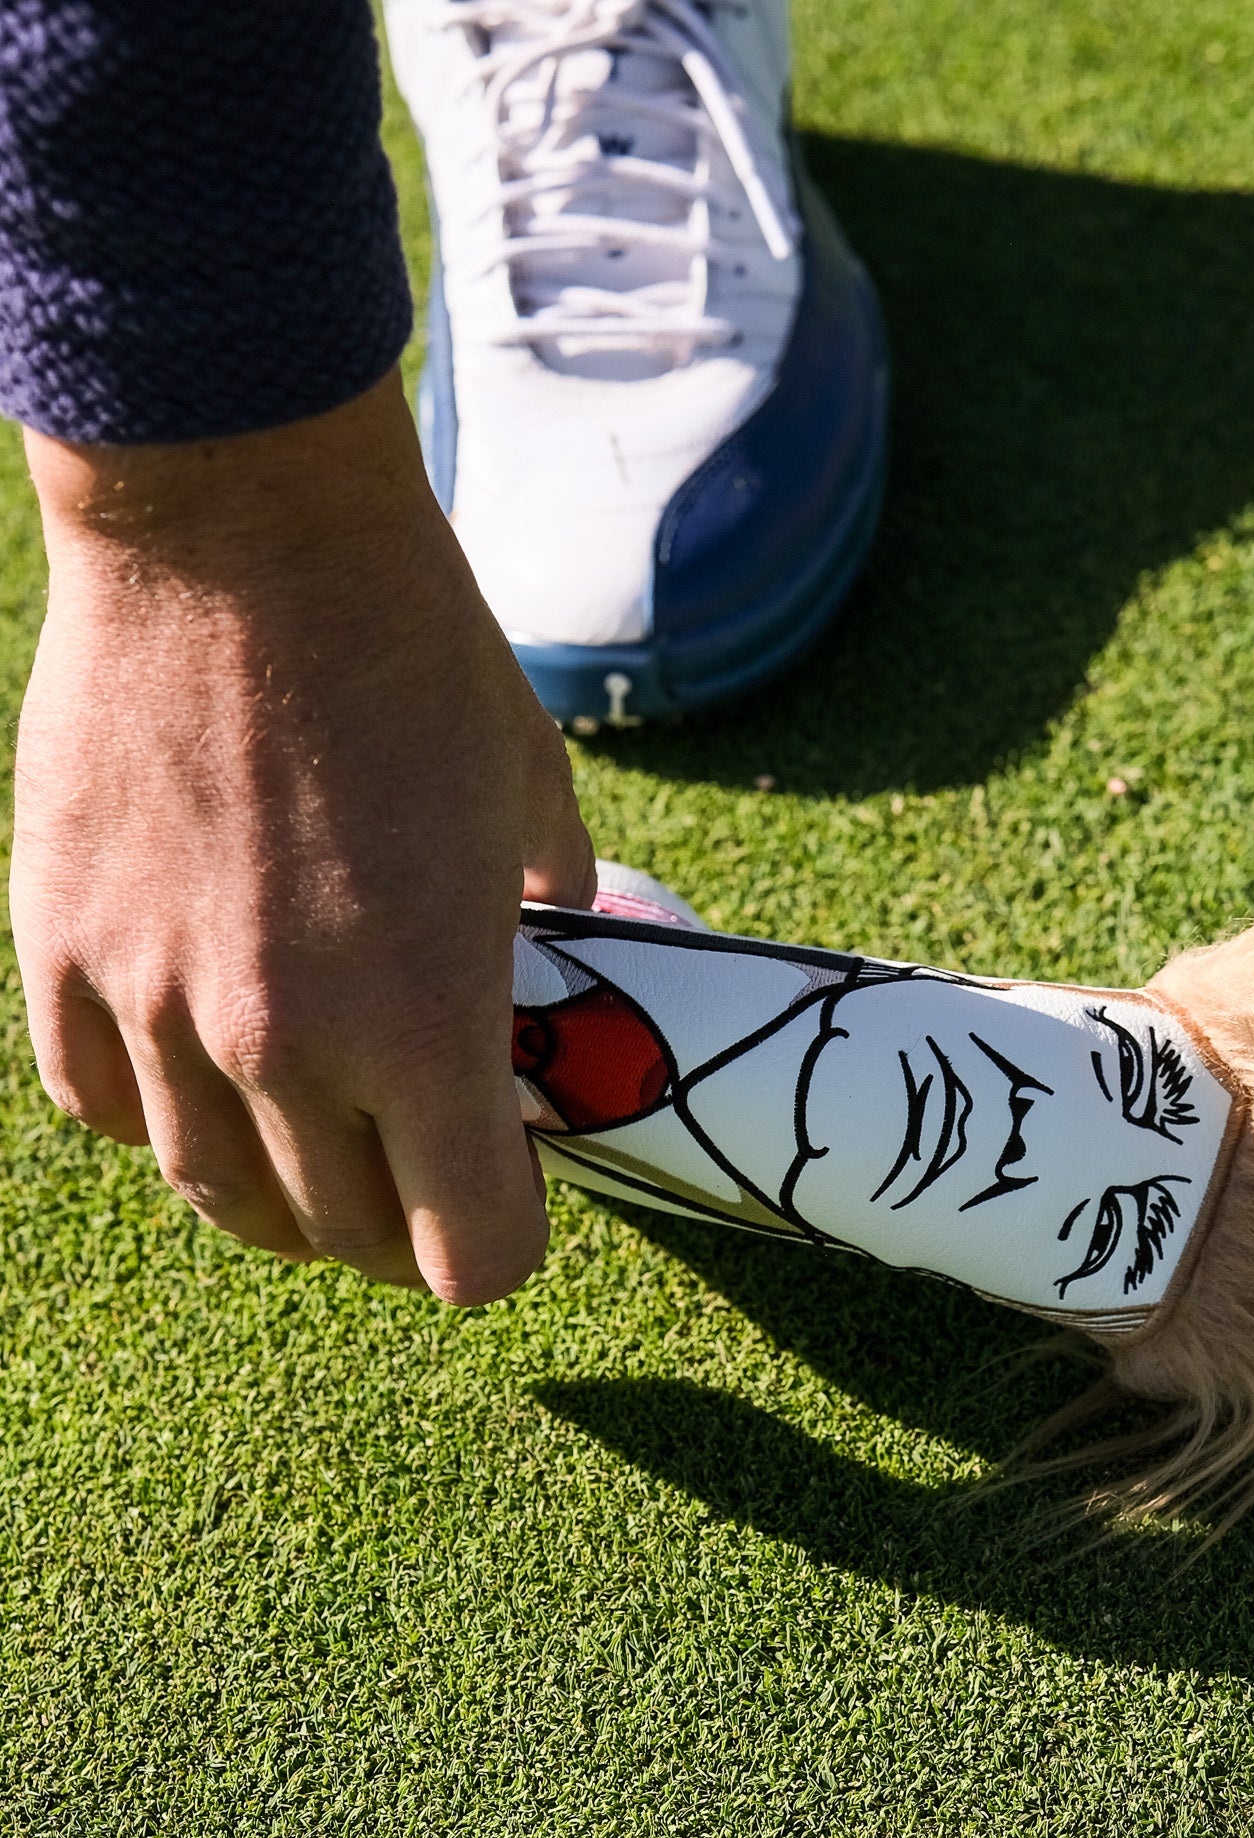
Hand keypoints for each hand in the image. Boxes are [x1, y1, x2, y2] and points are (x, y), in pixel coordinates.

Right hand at [11, 371, 595, 1301]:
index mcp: (426, 1023)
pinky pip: (100, 1106)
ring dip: (280, 1195)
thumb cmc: (411, 656)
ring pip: (215, 1195)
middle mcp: (283, 1048)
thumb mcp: (531, 796)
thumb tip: (561, 965)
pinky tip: (198, 1073)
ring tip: (312, 1150)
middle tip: (417, 1175)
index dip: (498, 1243)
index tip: (507, 1192)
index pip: (466, 1258)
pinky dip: (160, 1116)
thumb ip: (552, 916)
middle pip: (343, 1239)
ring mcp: (156, 1007)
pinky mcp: (61, 950)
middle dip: (398, 1228)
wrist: (241, 532)